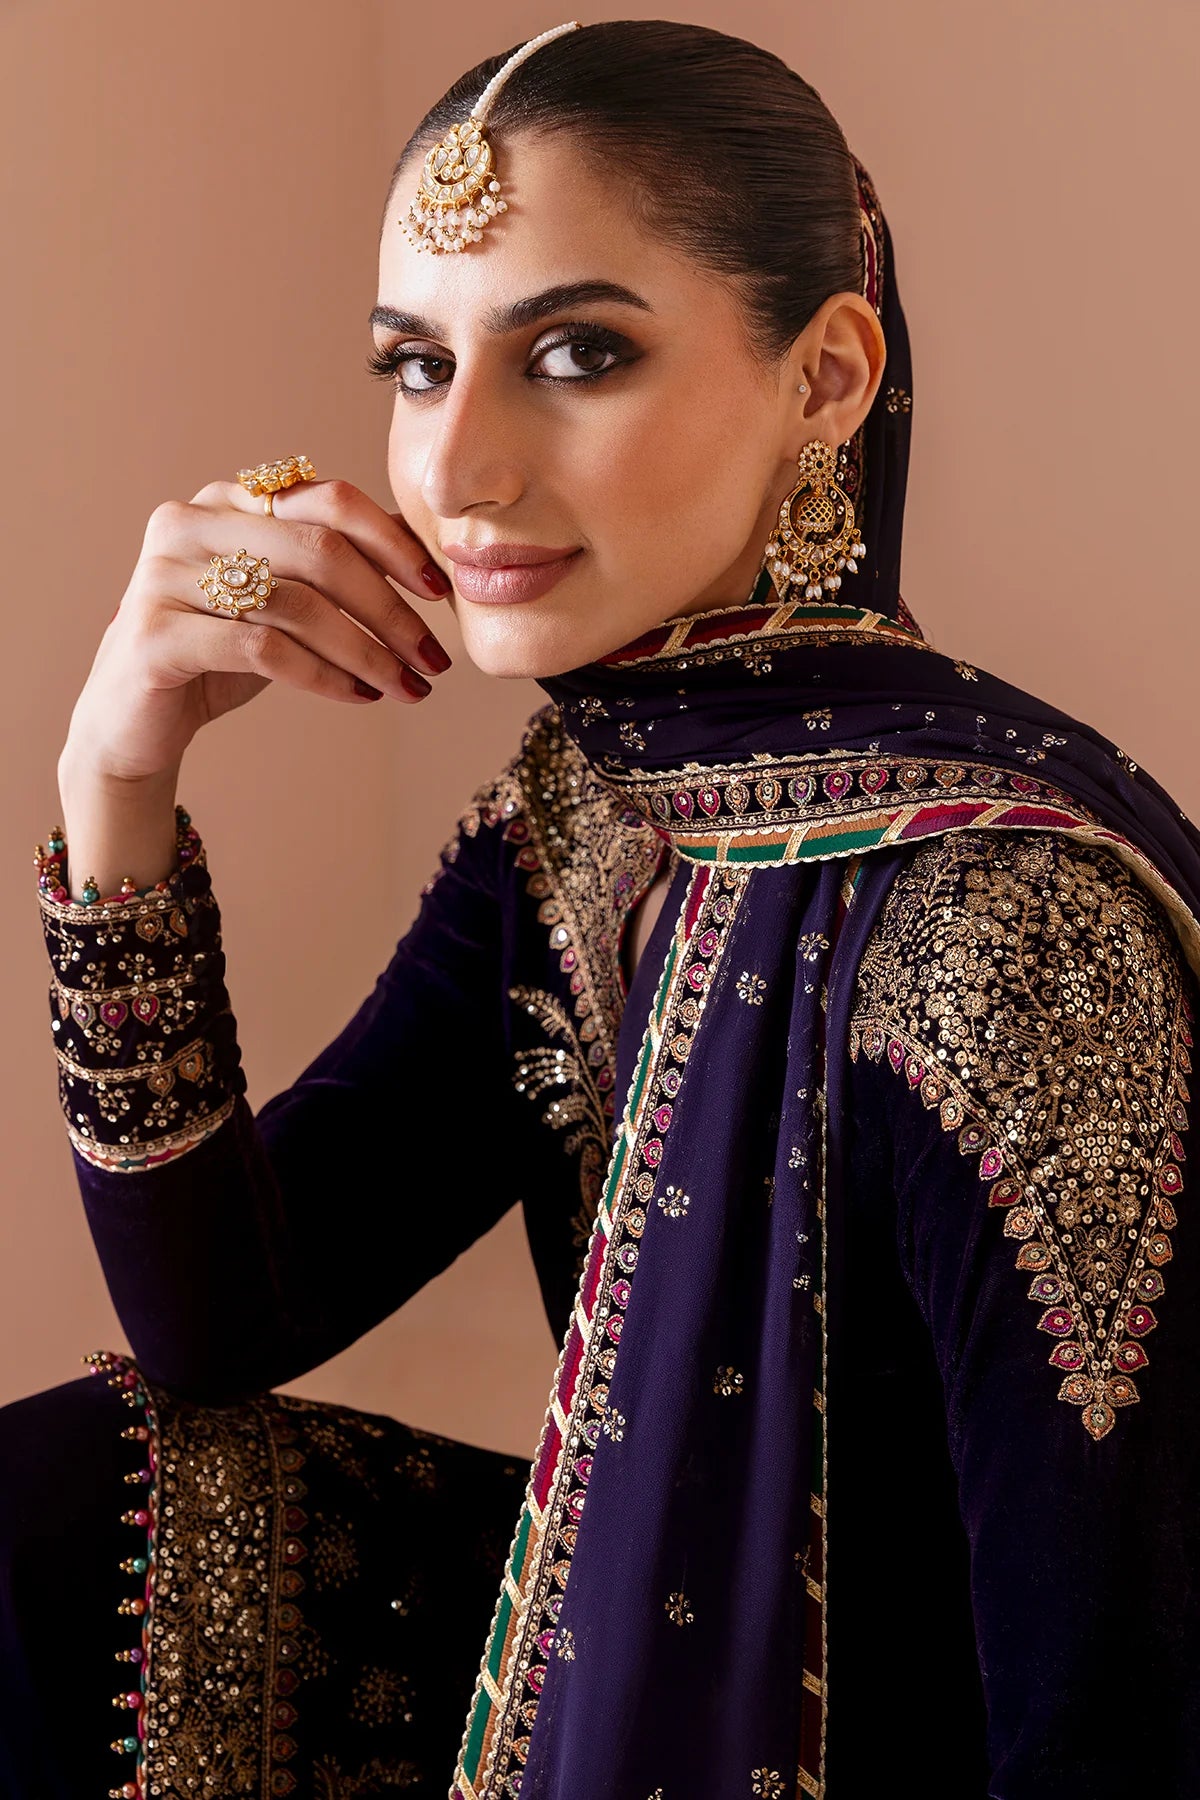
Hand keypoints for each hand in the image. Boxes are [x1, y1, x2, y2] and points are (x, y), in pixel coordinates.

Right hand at [63, 475, 453, 786]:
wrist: (134, 720)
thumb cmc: (220, 654)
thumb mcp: (282, 600)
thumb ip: (332, 563)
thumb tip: (420, 548)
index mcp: (226, 499)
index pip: (330, 500)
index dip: (393, 543)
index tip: (439, 592)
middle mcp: (189, 522)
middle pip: (319, 550)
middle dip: (390, 609)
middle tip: (434, 657)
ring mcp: (164, 574)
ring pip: (297, 604)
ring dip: (367, 652)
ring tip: (406, 687)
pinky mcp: (154, 633)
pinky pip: (263, 648)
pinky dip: (324, 676)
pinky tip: (359, 697)